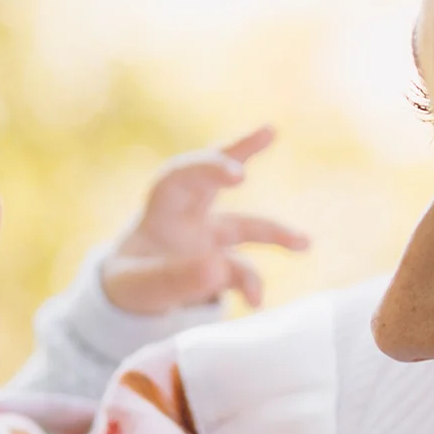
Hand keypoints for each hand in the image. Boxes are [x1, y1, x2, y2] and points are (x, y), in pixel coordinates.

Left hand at [100, 125, 310, 313]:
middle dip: (242, 149)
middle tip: (269, 130)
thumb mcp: (138, 286)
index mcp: (161, 208)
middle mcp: (189, 214)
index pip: (183, 177)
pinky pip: (241, 269)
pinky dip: (250, 285)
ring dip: (275, 233)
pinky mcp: (220, 262)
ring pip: (244, 226)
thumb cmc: (129, 282)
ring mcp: (208, 237)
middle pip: (215, 176)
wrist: (129, 295)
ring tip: (305, 244)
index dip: (210, 170)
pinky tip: (254, 303)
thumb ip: (173, 278)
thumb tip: (218, 271)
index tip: (239, 176)